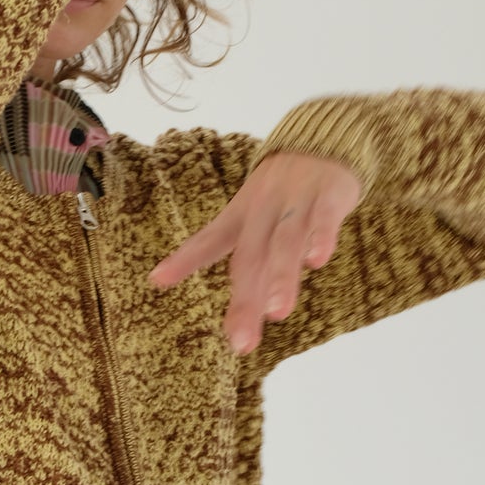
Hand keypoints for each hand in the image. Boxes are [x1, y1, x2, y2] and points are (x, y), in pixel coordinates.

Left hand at [147, 151, 362, 352]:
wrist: (325, 142)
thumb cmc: (285, 192)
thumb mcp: (257, 219)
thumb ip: (251, 262)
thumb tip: (244, 311)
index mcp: (241, 215)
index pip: (208, 240)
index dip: (184, 259)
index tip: (157, 280)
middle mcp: (262, 210)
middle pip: (250, 256)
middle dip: (246, 299)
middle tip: (241, 342)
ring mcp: (294, 203)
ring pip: (284, 241)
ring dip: (280, 276)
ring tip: (276, 313)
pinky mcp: (327, 197)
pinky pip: (322, 219)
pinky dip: (319, 238)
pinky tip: (316, 261)